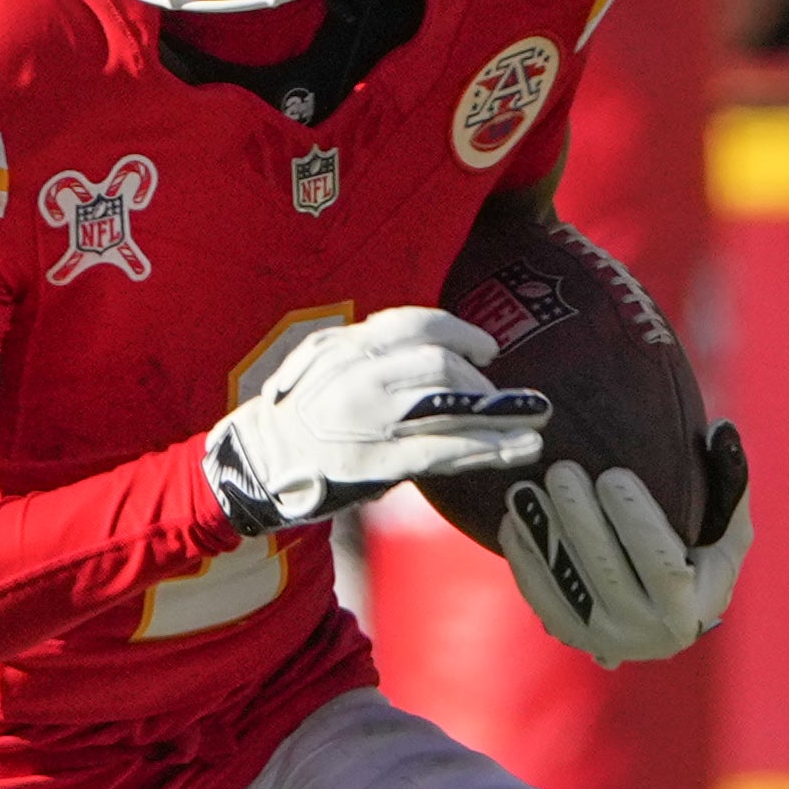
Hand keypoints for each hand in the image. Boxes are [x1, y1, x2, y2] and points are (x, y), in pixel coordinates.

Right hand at [201, 308, 544, 532]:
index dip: (461, 334)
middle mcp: (360, 377)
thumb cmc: (295, 419)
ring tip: (536, 421)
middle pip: (441, 365)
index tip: (488, 350)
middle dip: (481, 383)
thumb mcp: (321, 366)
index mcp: (347, 347)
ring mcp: (369, 420)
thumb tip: (426, 357)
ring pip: (450, 407)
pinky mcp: (376, 463)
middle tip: (503, 401)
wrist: (253, 465)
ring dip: (501, 415)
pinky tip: (518, 449)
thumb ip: (368, 357)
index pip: (416, 324)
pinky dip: (487, 449)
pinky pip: (443, 451)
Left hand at [497, 434, 756, 667]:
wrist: (664, 616)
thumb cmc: (702, 559)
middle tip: (560, 470)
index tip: (613, 474)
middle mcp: (646, 635)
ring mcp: (603, 639)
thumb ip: (731, 480)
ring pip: (566, 584)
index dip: (636, 519)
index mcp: (690, 610)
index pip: (663, 564)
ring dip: (541, 534)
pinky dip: (524, 559)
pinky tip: (513, 520)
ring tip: (523, 488)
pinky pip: (540, 597)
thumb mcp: (728, 528)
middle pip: (606, 571)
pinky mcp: (569, 636)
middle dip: (579, 518)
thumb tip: (721, 429)